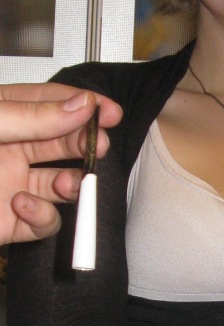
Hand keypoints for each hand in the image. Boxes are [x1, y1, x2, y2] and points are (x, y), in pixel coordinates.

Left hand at [0, 83, 121, 243]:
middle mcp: (11, 150)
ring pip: (63, 185)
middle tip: (98, 146)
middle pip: (63, 143)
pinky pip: (45, 222)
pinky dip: (43, 217)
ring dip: (73, 184)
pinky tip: (23, 205)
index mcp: (4, 117)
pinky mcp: (14, 223)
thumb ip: (34, 116)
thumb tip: (81, 106)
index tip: (111, 112)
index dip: (83, 105)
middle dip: (86, 145)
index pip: (52, 103)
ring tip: (68, 184)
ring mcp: (14, 186)